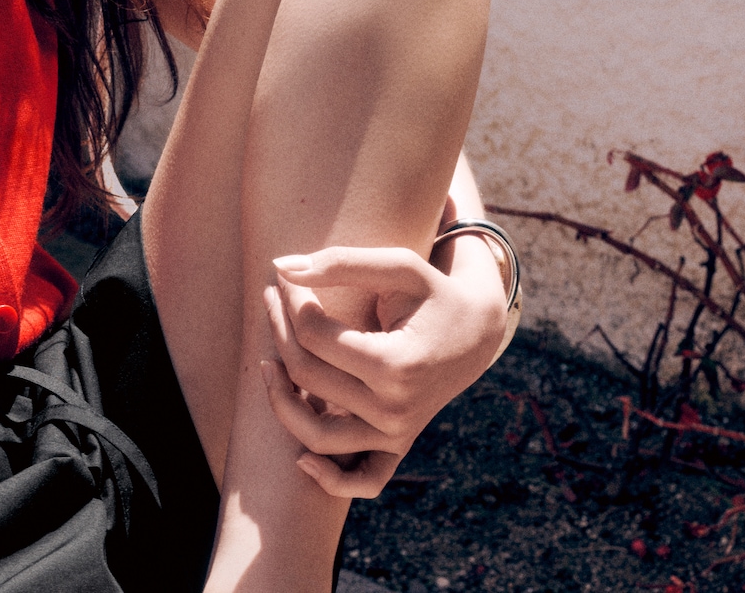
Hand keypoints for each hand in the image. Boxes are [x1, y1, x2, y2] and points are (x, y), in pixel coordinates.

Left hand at [260, 239, 509, 497]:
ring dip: (280, 400)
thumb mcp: (399, 267)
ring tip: (268, 364)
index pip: (315, 336)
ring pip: (316, 434)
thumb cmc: (433, 293)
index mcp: (397, 364)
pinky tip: (300, 455)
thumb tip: (281, 267)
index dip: (291, 302)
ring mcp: (396, 433)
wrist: (477, 333)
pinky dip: (327, 477)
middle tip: (271, 298)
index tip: (283, 278)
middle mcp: (396, 408)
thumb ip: (341, 263)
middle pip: (308, 375)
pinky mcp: (396, 447)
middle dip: (279, 330)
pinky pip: (360, 481)